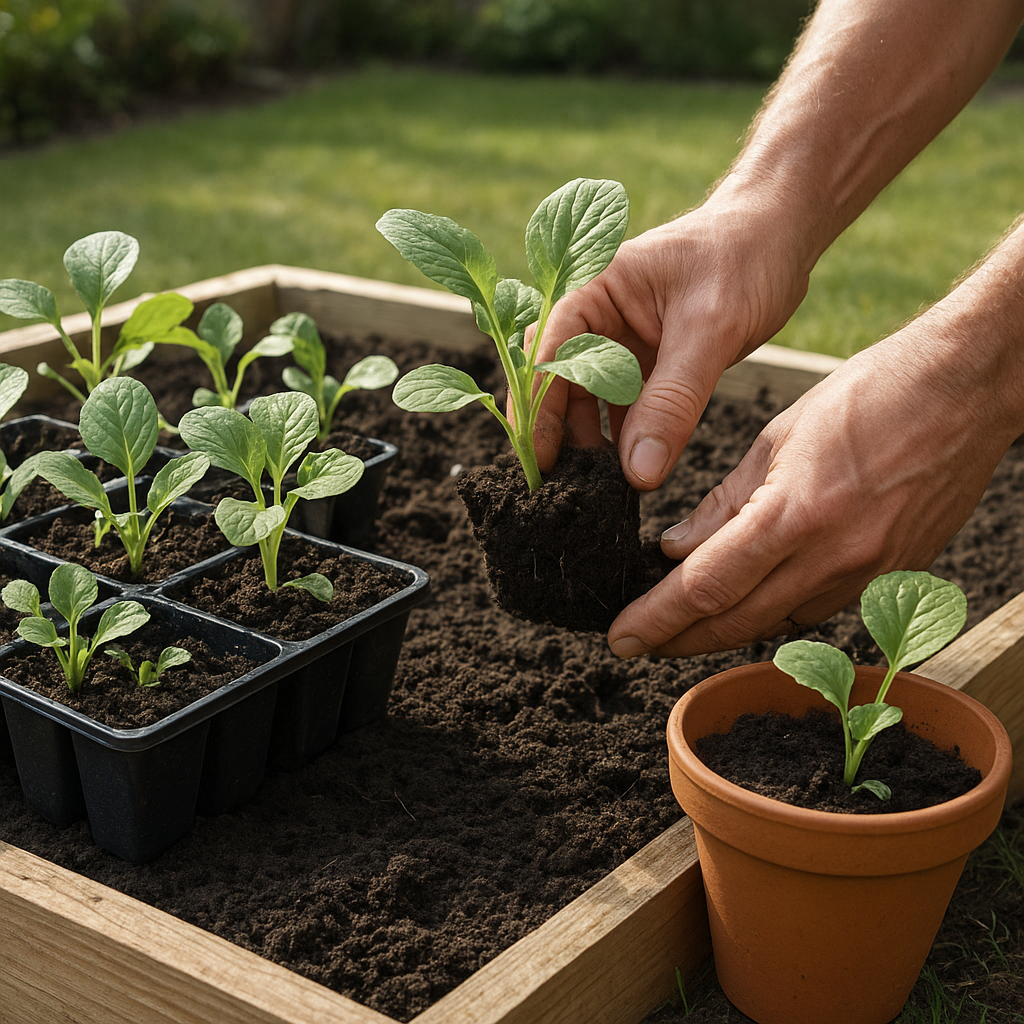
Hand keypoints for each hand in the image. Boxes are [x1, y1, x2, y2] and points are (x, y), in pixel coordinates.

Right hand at [530, 193, 813, 490]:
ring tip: (603, 490)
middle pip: (558, 385)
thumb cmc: (744, 257)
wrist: (781, 235)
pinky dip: (626, 442)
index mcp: (592, 289)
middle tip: (569, 490)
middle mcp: (595, 319)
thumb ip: (672, 401)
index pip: (547, 356)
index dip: (539, 412)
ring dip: (594, 445)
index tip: (544, 463)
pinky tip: (632, 473)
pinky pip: (623, 410)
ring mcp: (618, 344)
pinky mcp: (644, 367)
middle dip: (562, 435)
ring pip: (589, 404)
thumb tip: (639, 471)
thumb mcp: (711, 329)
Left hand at [606, 325, 1014, 656]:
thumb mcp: (778, 437)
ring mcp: (870, 574)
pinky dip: (775, 612)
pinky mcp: (893, 576)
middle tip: (638, 645)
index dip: (656, 620)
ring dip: (724, 629)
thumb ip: (724, 501)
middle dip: (678, 641)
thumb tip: (677, 549)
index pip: (705, 586)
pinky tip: (751, 599)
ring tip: (683, 623)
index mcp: (795, 513)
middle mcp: (834, 557)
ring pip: (776, 624)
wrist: (967, 389)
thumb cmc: (869, 395)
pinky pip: (819, 610)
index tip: (621, 637)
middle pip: (736, 622)